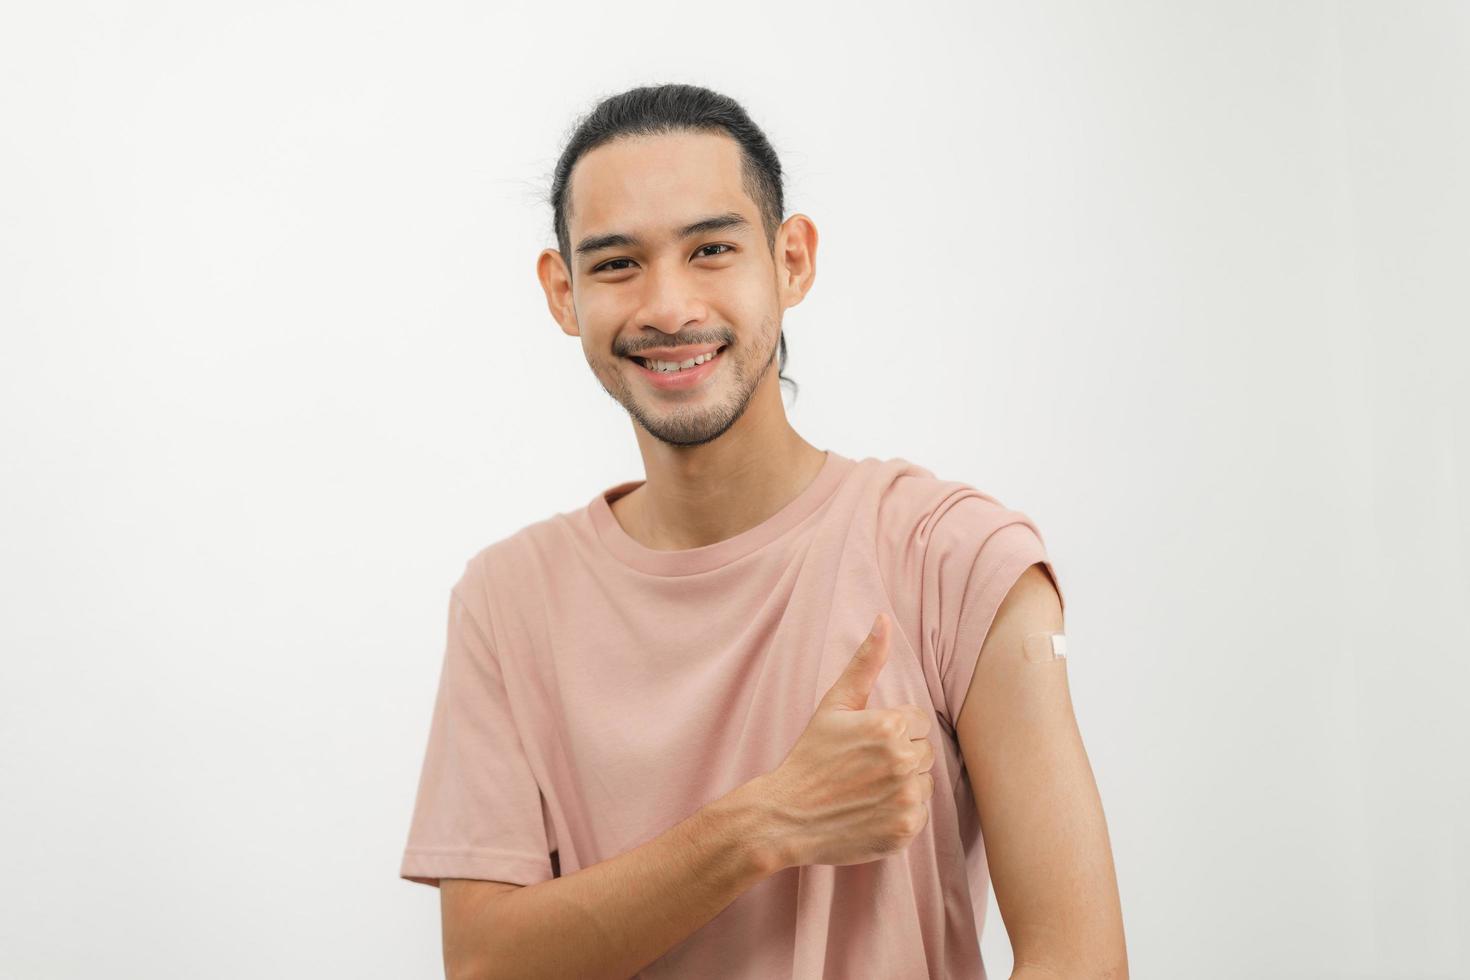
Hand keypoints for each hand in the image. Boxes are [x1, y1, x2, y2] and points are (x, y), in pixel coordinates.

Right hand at [756, 613, 935, 869]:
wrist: (786, 817)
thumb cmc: (810, 757)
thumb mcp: (834, 705)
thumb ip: (865, 662)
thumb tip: (884, 619)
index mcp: (888, 726)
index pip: (919, 722)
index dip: (892, 732)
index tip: (865, 745)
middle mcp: (902, 761)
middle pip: (924, 752)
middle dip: (900, 757)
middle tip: (863, 769)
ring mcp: (906, 798)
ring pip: (924, 782)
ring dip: (903, 785)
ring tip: (866, 790)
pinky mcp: (906, 829)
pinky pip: (920, 813)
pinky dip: (900, 814)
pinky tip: (871, 811)